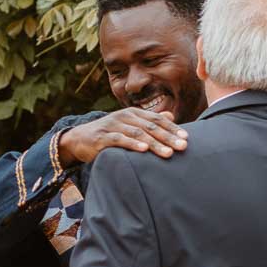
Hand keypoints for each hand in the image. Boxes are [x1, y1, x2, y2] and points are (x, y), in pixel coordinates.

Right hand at [57, 109, 187, 165]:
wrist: (80, 138)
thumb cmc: (109, 133)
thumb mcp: (129, 125)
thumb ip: (149, 121)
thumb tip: (170, 117)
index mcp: (133, 113)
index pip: (157, 119)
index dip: (172, 128)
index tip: (186, 138)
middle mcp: (124, 117)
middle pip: (150, 126)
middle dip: (168, 137)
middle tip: (183, 147)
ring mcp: (113, 126)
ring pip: (138, 134)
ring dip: (154, 143)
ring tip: (168, 153)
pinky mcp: (103, 137)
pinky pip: (119, 140)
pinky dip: (132, 145)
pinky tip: (143, 150)